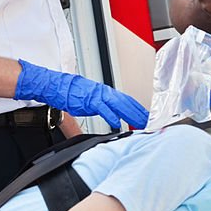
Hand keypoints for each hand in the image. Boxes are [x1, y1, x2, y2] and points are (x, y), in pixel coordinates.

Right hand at [16, 61, 148, 128]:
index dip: (139, 110)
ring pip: (120, 104)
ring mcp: (99, 95)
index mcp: (107, 93)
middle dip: (141, 113)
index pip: (128, 101)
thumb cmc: (71, 93)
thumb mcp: (89, 103)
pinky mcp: (90, 100)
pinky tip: (118, 123)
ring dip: (132, 114)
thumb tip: (106, 121)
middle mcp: (106, 92)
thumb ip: (102, 110)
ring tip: (141, 124)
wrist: (57, 86)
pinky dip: (112, 115)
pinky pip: (103, 108)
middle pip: (128, 103)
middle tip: (152, 123)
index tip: (149, 119)